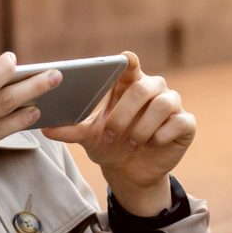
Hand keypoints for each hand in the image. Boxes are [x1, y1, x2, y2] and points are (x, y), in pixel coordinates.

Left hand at [43, 52, 195, 215]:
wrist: (130, 172)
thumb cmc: (110, 145)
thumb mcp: (88, 137)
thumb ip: (70, 129)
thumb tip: (45, 127)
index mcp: (128, 83)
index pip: (130, 63)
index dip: (128, 61)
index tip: (123, 61)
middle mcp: (153, 89)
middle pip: (143, 87)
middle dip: (124, 112)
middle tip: (111, 134)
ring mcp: (172, 105)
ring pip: (164, 103)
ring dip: (143, 126)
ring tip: (132, 143)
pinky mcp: (186, 124)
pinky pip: (179, 122)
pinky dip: (163, 134)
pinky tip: (152, 143)